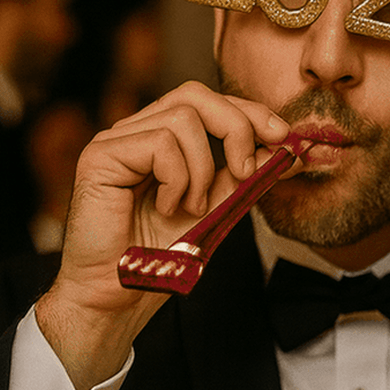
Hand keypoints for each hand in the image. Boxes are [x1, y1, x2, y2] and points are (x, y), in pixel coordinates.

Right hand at [35, 81, 290, 389]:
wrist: (121, 294)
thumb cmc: (161, 256)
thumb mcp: (217, 209)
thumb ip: (244, 176)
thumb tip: (288, 149)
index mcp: (164, 140)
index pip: (210, 102)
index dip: (250, 112)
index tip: (283, 136)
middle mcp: (138, 132)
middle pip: (196, 95)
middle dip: (237, 127)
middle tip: (246, 171)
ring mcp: (117, 140)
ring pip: (183, 118)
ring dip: (203, 169)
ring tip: (192, 207)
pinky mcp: (101, 154)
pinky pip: (160, 144)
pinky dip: (178, 180)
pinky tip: (167, 209)